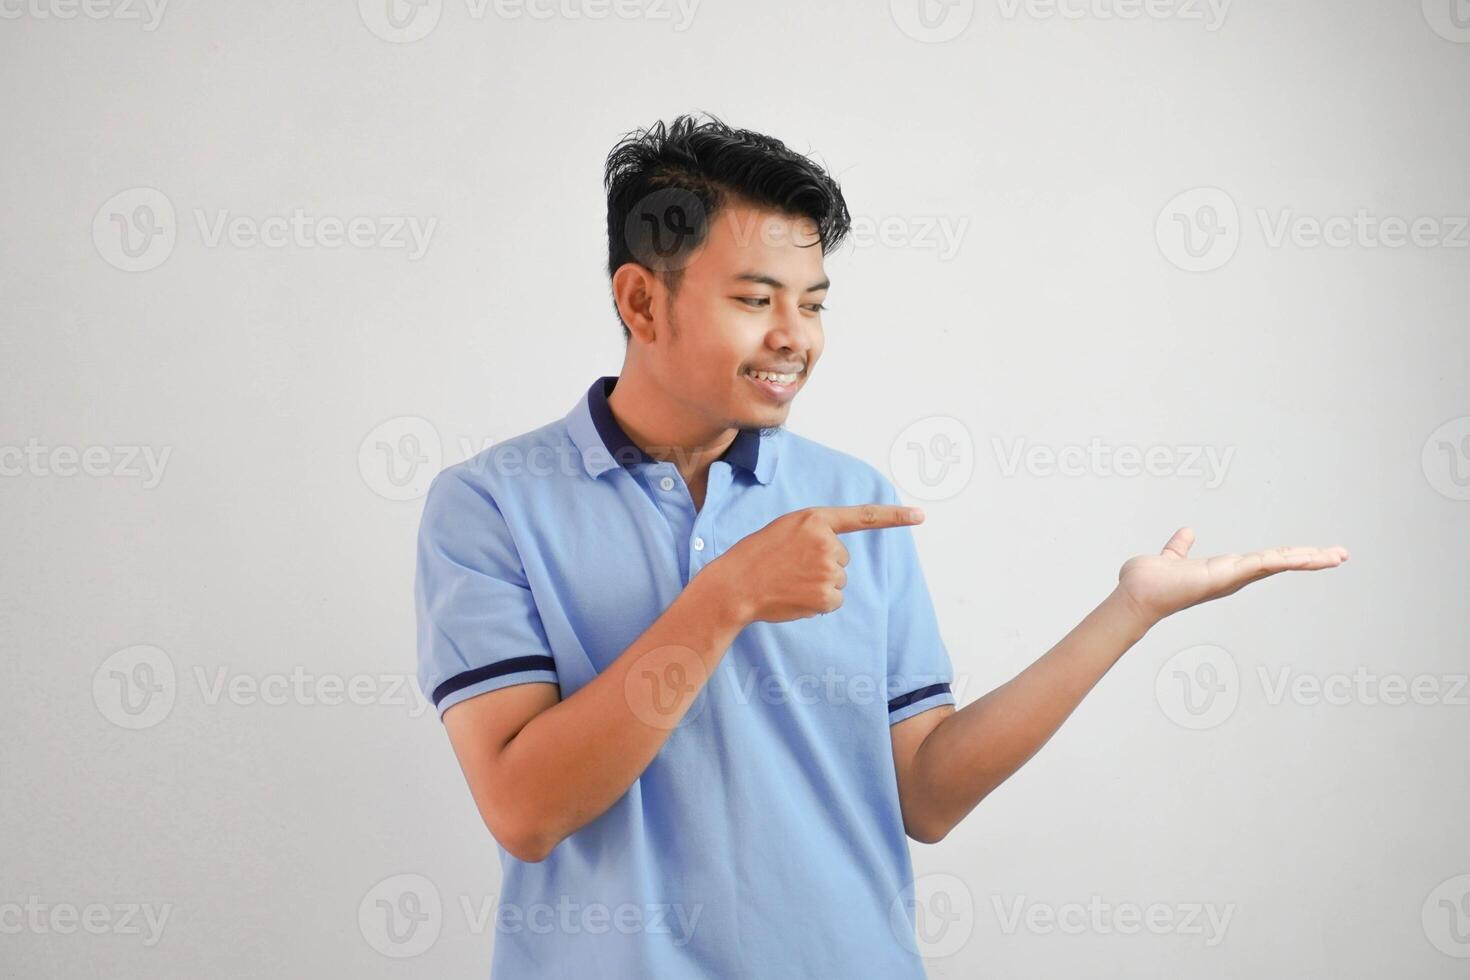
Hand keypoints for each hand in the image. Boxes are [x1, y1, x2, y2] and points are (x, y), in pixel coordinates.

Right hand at [708, 504, 923, 624]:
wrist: (736, 585)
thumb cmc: (757, 556)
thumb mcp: (786, 530)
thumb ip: (815, 534)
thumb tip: (838, 560)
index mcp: (815, 519)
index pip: (863, 516)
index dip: (895, 517)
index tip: (921, 516)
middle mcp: (827, 542)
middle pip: (842, 558)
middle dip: (823, 564)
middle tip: (791, 567)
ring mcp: (828, 570)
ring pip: (838, 580)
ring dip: (819, 584)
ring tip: (789, 581)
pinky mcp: (826, 596)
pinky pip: (834, 600)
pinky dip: (818, 602)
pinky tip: (795, 596)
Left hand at [1116, 527, 1349, 627]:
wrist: (1136, 595)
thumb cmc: (1150, 582)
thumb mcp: (1171, 558)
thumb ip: (1179, 547)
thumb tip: (1186, 532)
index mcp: (1224, 570)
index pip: (1265, 560)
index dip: (1291, 555)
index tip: (1315, 552)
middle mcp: (1233, 576)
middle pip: (1280, 563)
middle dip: (1310, 558)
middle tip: (1340, 555)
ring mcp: (1233, 577)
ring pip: (1279, 563)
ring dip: (1309, 558)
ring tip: (1338, 555)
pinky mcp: (1227, 574)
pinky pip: (1263, 563)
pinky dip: (1287, 559)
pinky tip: (1311, 556)